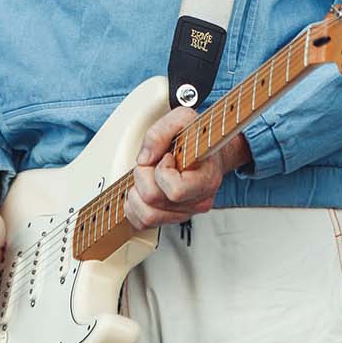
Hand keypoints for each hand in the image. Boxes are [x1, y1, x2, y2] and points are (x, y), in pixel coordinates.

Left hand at [125, 108, 250, 229]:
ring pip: (147, 216)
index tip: (167, 157)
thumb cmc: (196, 137)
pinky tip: (142, 190)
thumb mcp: (182, 119)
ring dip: (137, 193)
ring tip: (148, 176)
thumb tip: (145, 158)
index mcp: (207, 180)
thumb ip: (161, 131)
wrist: (206, 151)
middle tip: (153, 163)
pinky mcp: (170, 219)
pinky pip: (142, 224)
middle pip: (153, 200)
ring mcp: (185, 213)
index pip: (175, 190)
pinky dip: (134, 207)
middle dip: (143, 176)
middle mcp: (198, 201)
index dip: (162, 172)